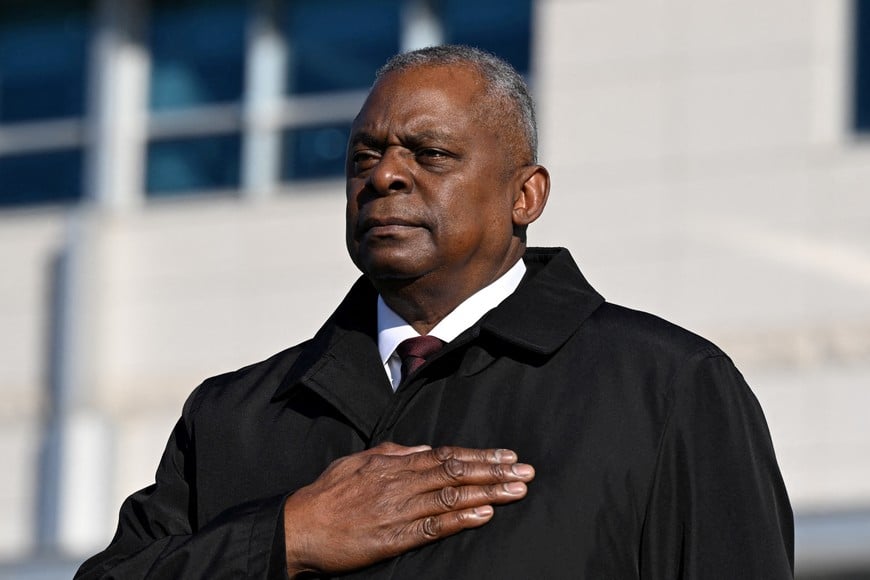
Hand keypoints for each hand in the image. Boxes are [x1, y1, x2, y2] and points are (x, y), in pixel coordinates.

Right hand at [282, 442, 534, 576]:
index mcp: (393, 463)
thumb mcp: (358, 461)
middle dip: (494, 471)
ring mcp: (399, 510)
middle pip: (456, 473)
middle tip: (525, 471)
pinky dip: (461, 520)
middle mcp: (401, 483)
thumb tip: (424, 449)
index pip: (446, 456)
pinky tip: (485, 514)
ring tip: (517, 490)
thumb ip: (393, 453)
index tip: (506, 455)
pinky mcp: (394, 538)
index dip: (478, 455)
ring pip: (452, 497)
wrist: (299, 528)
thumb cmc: (327, 495)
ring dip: (488, 492)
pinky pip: (433, 527)